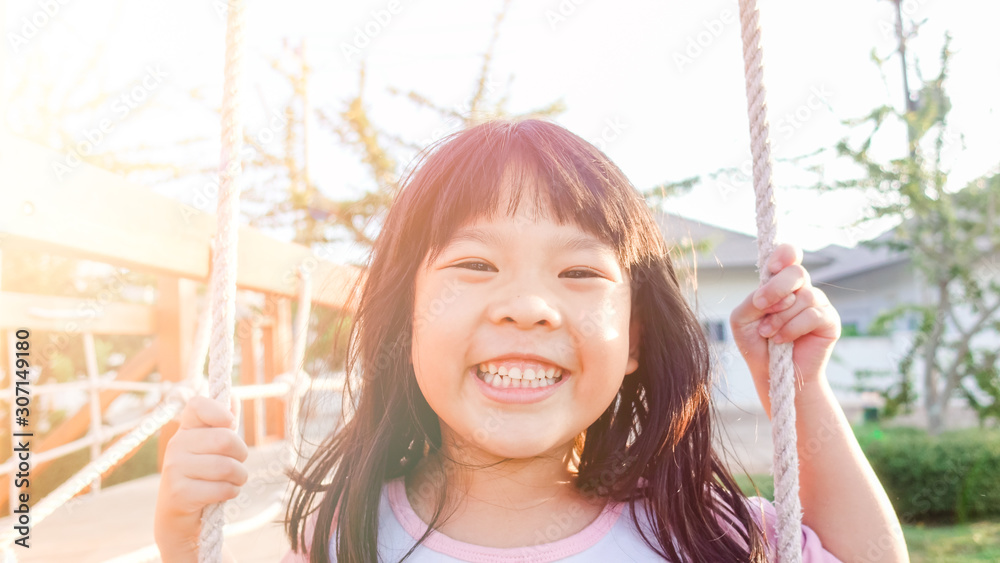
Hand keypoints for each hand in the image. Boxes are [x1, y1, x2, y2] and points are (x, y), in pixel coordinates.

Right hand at [154, 394, 247, 561]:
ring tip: (234, 480)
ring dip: (239, 477)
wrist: (179, 517)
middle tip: (238, 463)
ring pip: (227, 467)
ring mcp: (174, 469)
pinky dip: (231, 492)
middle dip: (242, 454)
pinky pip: (222, 489)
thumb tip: (234, 396)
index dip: (219, 411)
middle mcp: (176, 445)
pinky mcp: (180, 493)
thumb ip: (224, 423)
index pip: (198, 404)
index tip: (229, 424)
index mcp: (186, 429)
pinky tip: (223, 494)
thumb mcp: (212, 447)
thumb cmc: (203, 475)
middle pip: (225, 439)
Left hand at [729, 243, 840, 415]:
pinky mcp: (830, 321)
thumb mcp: (742, 320)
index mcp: (781, 283)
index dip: (784, 255)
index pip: (790, 255)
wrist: (772, 374)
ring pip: (803, 297)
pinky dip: (793, 328)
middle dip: (776, 288)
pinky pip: (813, 315)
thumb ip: (750, 302)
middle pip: (797, 272)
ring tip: (769, 334)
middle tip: (761, 304)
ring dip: (780, 317)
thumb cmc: (756, 344)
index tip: (772, 267)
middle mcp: (801, 289)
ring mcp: (818, 304)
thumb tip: (766, 294)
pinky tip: (782, 340)